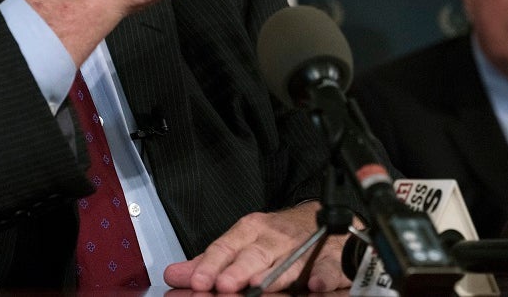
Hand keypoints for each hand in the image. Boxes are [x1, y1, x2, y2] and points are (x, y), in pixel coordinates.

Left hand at [162, 202, 351, 293]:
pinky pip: (328, 267)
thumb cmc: (278, 237)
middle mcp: (275, 237)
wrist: (324, 222)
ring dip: (275, 274)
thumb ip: (210, 262)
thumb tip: (175, 275)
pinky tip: (314, 285)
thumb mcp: (241, 243)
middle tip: (225, 284)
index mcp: (251, 231)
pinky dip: (322, 276)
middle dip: (239, 270)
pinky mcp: (331, 258)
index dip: (212, 265)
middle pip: (255, 254)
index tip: (199, 281)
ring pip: (289, 262)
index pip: (226, 246)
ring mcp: (304, 246)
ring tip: (260, 285)